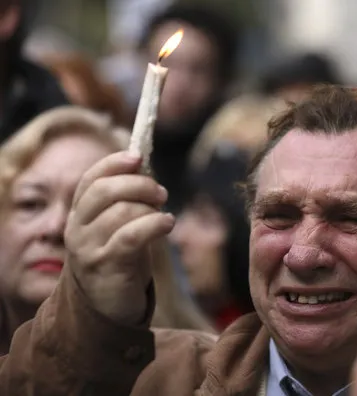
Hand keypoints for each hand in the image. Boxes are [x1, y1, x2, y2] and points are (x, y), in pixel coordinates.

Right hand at [64, 152, 174, 325]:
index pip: (91, 179)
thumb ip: (126, 200)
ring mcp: (89, 249)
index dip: (113, 163)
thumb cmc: (119, 258)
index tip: (137, 157)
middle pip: (105, 191)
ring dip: (150, 208)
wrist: (106, 306)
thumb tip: (145, 167)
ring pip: (121, 212)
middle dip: (138, 184)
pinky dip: (154, 224)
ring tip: (164, 216)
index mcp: (79, 214)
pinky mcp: (107, 266)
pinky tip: (167, 223)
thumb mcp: (118, 226)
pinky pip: (131, 236)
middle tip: (161, 192)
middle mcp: (78, 229)